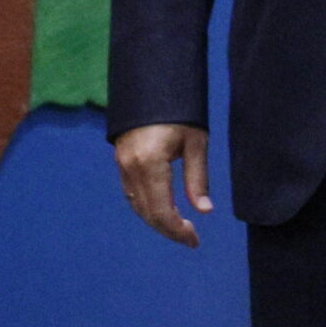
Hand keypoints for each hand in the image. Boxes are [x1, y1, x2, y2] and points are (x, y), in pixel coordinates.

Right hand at [114, 123, 212, 247]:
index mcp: (150, 164)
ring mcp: (122, 165)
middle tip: (191, 239)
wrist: (152, 86)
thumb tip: (204, 211)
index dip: (177, 230)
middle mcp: (131, 168)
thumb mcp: (196, 142)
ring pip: (137, 205)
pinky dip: (147, 206)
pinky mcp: (121, 161)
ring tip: (180, 227)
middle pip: (147, 212)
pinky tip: (164, 209)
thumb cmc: (180, 111)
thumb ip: (198, 178)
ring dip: (157, 220)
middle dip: (169, 229)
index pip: (161, 210)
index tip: (194, 240)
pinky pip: (132, 193)